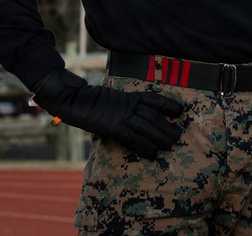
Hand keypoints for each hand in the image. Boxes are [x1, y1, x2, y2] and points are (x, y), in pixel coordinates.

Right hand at [32, 68, 183, 158]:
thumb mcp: (106, 98)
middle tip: (178, 135)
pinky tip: (153, 154)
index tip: (180, 110)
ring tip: (170, 145)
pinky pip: (133, 139)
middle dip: (167, 126)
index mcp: (127, 96)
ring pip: (147, 127)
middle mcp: (129, 105)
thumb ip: (118, 105)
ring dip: (160, 137)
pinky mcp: (114, 127)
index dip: (167, 105)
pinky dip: (144, 147)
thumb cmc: (85, 98)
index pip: (152, 99)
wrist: (72, 98)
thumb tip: (127, 112)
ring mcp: (122, 115)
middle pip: (154, 115)